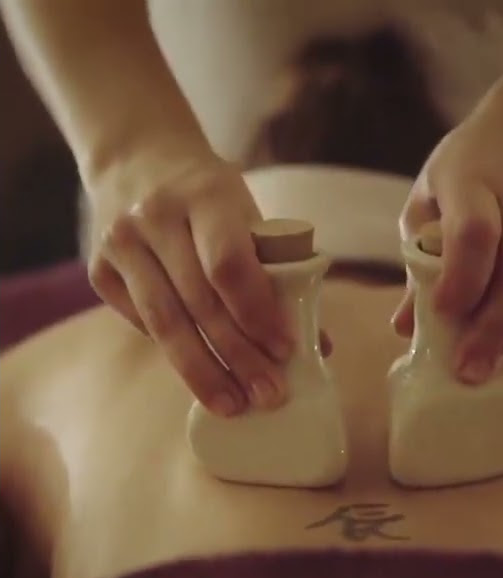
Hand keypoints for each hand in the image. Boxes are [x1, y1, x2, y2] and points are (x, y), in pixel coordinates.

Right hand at [87, 136, 296, 416]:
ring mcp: (119, 243)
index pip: (229, 266)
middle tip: (267, 396)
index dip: (258, 314)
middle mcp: (155, 217)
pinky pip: (141, 322)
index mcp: (205, 196)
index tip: (284, 352)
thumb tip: (316, 344)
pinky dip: (173, 350)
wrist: (137, 157)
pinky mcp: (98, 268)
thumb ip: (278, 271)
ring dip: (202, 372)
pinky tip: (199, 372)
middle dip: (237, 358)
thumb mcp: (248, 214)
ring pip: (164, 322)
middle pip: (199, 303)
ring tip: (233, 405)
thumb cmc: (209, 195)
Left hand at [394, 84, 502, 382]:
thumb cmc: (472, 164)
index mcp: (476, 177)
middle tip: (466, 370)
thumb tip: (404, 328)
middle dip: (491, 329)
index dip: (460, 281)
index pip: (475, 234)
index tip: (442, 316)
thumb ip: (418, 258)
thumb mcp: (433, 194)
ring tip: (483, 363)